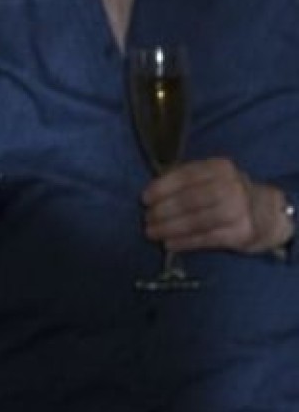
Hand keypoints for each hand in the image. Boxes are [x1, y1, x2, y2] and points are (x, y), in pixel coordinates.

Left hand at [142, 157, 293, 255]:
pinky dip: (185, 242)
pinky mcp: (242, 233)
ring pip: (196, 220)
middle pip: (189, 199)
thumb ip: (185, 180)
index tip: (144, 198)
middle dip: (163, 210)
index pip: (185, 175)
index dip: (162, 187)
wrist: (267, 213)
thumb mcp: (211, 177)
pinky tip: (170, 244)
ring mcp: (239, 210)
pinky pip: (207, 238)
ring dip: (170, 228)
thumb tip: (150, 194)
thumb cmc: (227, 193)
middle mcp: (231, 186)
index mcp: (220, 167)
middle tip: (147, 218)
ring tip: (152, 232)